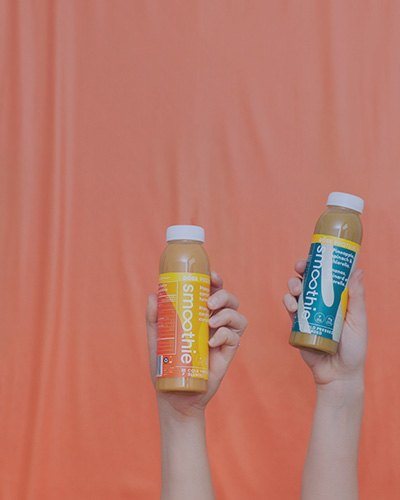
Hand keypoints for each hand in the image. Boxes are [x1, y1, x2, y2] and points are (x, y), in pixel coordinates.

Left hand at [146, 270, 247, 418]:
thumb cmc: (166, 365)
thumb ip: (154, 318)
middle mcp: (215, 323)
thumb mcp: (156, 339)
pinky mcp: (227, 354)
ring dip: (227, 314)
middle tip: (209, 303)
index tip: (211, 276)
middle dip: (224, 295)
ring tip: (210, 323)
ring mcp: (222, 338)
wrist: (173, 396)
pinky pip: (235, 338)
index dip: (216, 281)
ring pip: (238, 317)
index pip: (213, 292)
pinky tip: (211, 341)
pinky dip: (225, 335)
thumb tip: (153, 295)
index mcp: (200, 315)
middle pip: (230, 300)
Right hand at [283, 259, 367, 393]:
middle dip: (300, 270)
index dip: (318, 263)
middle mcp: (320, 302)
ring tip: (297, 292)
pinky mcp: (297, 324)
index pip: (325, 275)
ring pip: (295, 291)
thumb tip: (357, 270)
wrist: (337, 374)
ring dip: (292, 285)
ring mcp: (307, 312)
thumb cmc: (354, 349)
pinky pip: (289, 308)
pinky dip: (287, 302)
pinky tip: (292, 306)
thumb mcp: (358, 321)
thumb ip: (357, 297)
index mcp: (336, 298)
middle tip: (300, 268)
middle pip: (307, 279)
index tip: (313, 256)